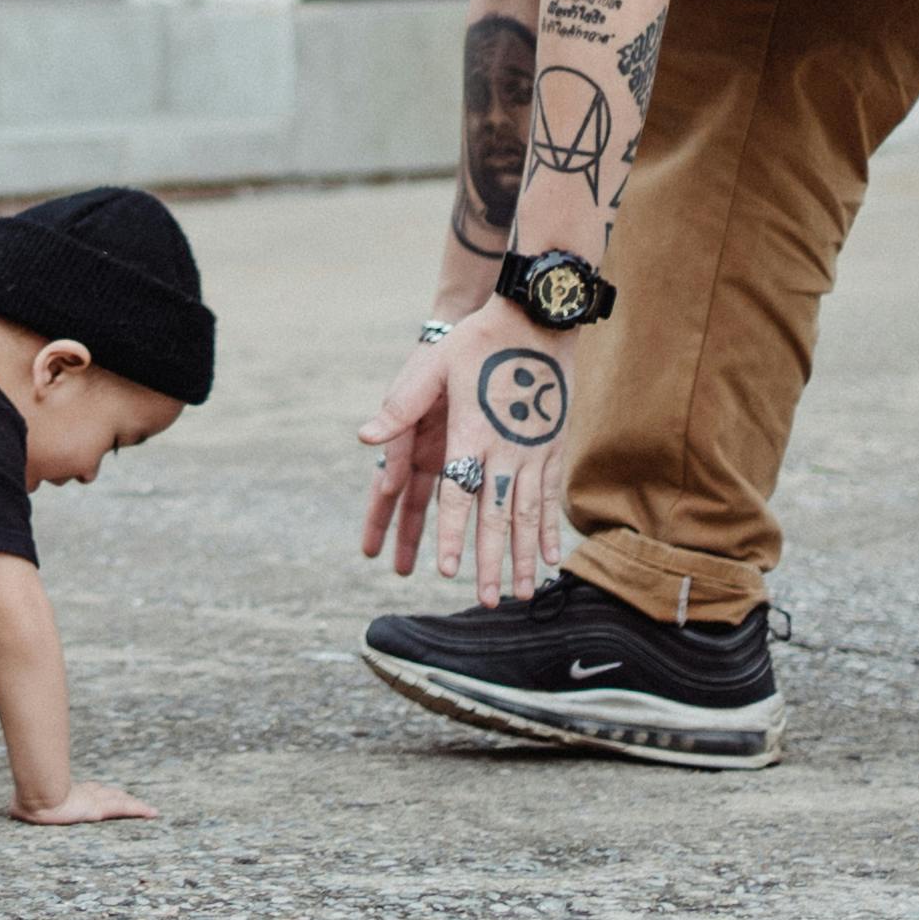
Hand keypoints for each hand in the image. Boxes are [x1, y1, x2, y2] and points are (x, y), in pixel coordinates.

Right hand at [8, 783, 153, 825]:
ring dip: (132, 805)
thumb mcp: (24, 806)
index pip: (87, 792)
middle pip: (106, 794)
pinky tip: (153, 813)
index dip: (97, 793)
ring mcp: (94, 800)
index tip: (103, 795)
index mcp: (68, 794)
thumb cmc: (30, 802)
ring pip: (119, 801)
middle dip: (117, 797)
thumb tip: (8, 809)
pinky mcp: (102, 808)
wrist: (38, 798)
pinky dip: (140, 810)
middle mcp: (83, 794)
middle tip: (129, 800)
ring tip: (147, 810)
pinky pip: (125, 809)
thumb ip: (20, 808)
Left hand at [359, 299, 575, 606]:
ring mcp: (533, 449)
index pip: (456, 494)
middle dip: (494, 562)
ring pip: (528, 514)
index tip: (446, 571)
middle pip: (497, 516)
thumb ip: (401, 406)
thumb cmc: (479, 339)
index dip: (451, 535)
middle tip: (491, 601)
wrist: (538, 318)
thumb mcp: (434, 364)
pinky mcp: (552, 445)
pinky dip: (549, 529)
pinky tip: (552, 557)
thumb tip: (366, 438)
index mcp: (470, 433)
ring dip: (527, 556)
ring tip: (526, 593)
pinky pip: (549, 496)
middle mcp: (504, 449)